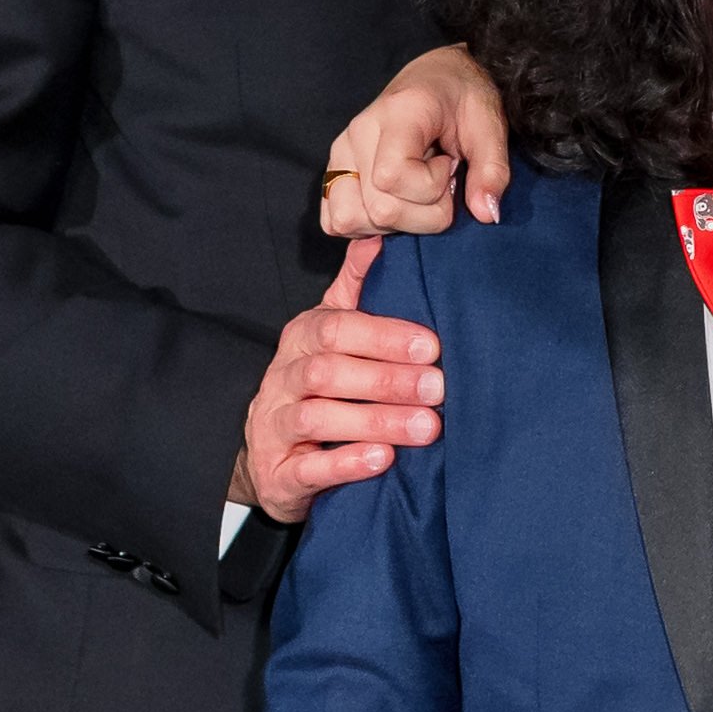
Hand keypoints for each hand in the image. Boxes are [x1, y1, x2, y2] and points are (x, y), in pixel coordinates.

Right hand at [231, 236, 438, 523]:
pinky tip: (382, 460)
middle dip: (388, 379)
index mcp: (302, 338)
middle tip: (440, 388)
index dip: (384, 335)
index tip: (432, 345)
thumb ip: (356, 288)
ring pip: (318, 418)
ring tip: (426, 426)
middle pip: (328, 372)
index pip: (337, 328)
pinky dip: (345, 463)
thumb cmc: (319, 385)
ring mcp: (275, 426)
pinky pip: (307, 468)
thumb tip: (379, 237)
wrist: (272, 458)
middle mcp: (282, 378)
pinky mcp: (278, 474)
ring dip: (376, 421)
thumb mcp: (333, 332)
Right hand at [324, 47, 510, 238]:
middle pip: (377, 209)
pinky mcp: (336, 171)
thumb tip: (486, 215)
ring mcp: (341, 153)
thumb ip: (492, 170)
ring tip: (415, 194)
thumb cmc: (464, 97)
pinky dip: (365, 227)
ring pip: (347, 220)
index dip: (432, 188)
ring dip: (391, 225)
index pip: (393, 177)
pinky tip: (395, 207)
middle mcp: (359, 133)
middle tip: (439, 183)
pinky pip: (334, 220)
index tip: (451, 165)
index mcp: (397, 114)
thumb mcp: (491, 126)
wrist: (439, 77)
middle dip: (421, 214)